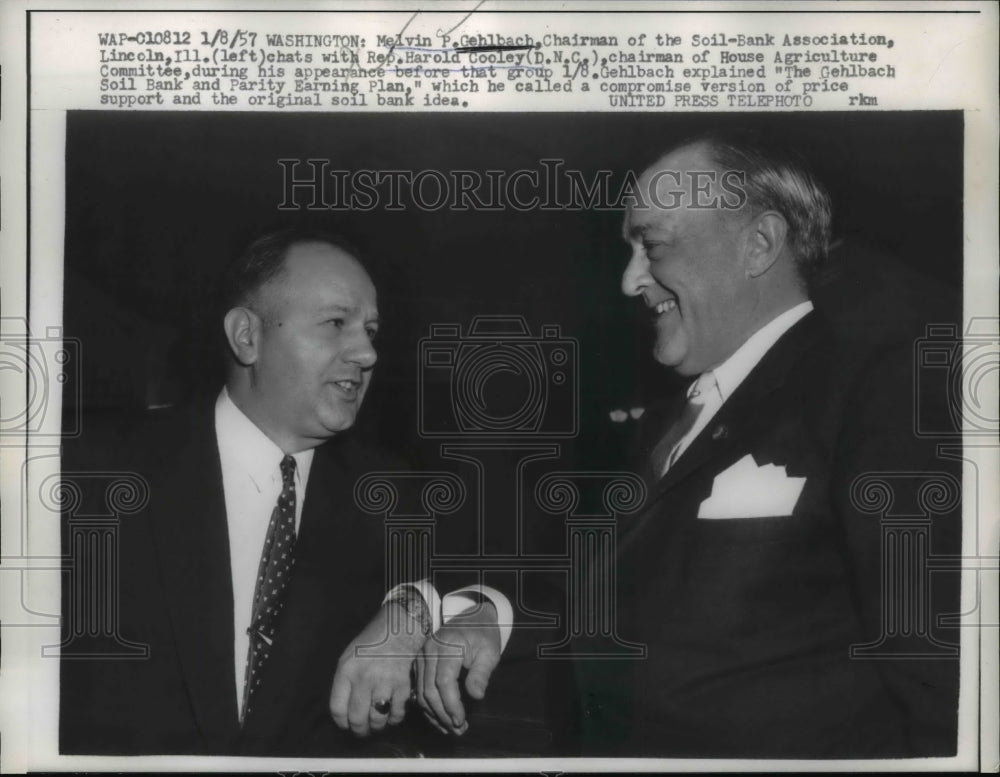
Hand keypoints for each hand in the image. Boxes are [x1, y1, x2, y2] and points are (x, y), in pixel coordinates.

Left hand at [329, 602, 425, 735]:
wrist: (397, 629)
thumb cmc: (371, 643)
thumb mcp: (349, 657)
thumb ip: (344, 682)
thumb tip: (344, 710)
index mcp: (346, 670)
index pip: (337, 708)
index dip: (341, 722)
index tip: (345, 725)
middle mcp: (364, 678)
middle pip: (357, 718)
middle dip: (359, 730)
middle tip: (361, 731)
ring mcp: (384, 682)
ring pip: (377, 719)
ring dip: (376, 726)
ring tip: (376, 724)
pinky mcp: (402, 685)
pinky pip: (397, 713)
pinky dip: (394, 719)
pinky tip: (392, 715)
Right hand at [415, 601, 500, 734]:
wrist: (473, 616)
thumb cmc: (483, 634)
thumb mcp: (490, 651)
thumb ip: (481, 673)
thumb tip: (476, 696)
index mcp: (448, 645)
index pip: (444, 681)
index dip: (451, 704)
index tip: (461, 721)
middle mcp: (429, 650)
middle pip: (429, 689)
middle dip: (443, 714)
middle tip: (458, 729)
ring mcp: (422, 655)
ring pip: (421, 692)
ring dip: (435, 714)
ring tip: (451, 728)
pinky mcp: (420, 662)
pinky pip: (419, 688)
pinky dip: (428, 706)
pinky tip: (440, 718)